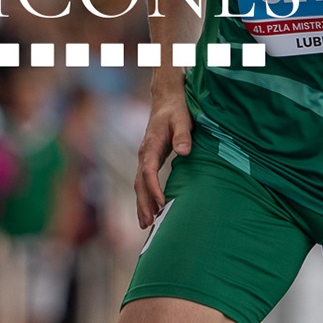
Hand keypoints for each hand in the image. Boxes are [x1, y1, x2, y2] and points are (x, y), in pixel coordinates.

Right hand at [134, 76, 192, 227]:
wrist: (167, 98)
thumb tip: (183, 152)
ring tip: (146, 224)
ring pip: (139, 185)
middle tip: (148, 225)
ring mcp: (144, 157)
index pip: (148, 171)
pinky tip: (151, 209)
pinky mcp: (149, 159)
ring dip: (142, 204)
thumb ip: (183, 135)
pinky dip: (145, 196)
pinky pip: (143, 181)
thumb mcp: (182, 118)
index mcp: (151, 145)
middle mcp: (144, 153)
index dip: (154, 189)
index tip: (161, 203)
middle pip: (139, 183)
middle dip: (143, 204)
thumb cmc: (176, 108)